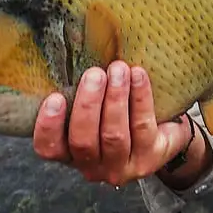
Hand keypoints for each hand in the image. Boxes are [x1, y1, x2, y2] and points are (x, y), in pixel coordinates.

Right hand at [32, 60, 193, 186]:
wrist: (164, 131)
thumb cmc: (120, 113)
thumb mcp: (96, 107)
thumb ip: (81, 90)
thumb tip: (75, 45)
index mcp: (71, 154)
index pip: (49, 148)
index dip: (48, 126)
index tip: (54, 97)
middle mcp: (92, 166)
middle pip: (83, 140)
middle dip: (88, 104)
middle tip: (94, 73)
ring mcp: (122, 166)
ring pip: (113, 135)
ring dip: (115, 99)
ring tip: (119, 69)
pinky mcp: (150, 158)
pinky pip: (142, 127)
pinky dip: (140, 98)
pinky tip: (138, 75)